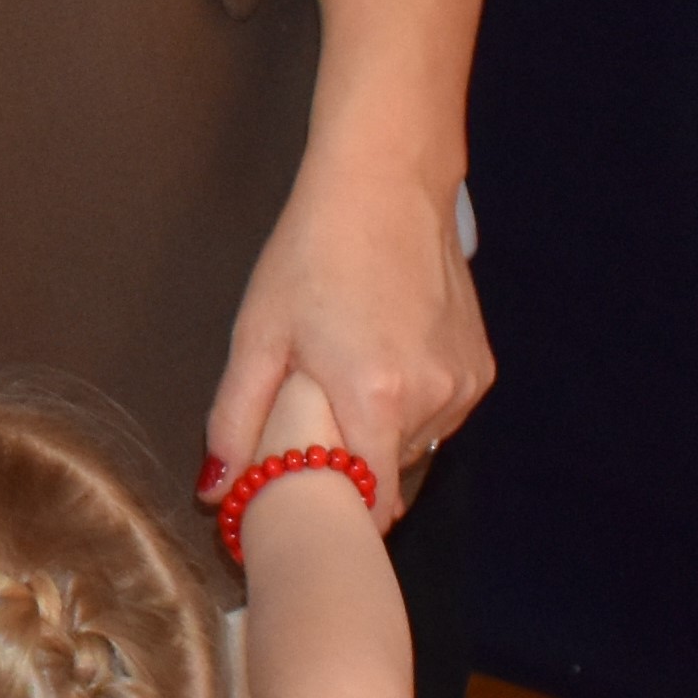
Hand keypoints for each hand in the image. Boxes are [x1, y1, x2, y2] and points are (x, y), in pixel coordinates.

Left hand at [205, 149, 488, 510]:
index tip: (310, 506)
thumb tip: (216, 493)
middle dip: (349, 460)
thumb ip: (235, 420)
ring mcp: (465, 385)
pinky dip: (409, 404)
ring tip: (346, 376)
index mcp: (376, 398)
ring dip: (380, 430)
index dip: (340, 513)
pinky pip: (440, 414)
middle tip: (313, 418)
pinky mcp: (482, 368)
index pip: (373, 504)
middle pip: (389, 472)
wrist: (386, 185)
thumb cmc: (311, 254)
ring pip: (415, 444)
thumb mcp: (257, 334)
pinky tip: (381, 358)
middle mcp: (433, 400)